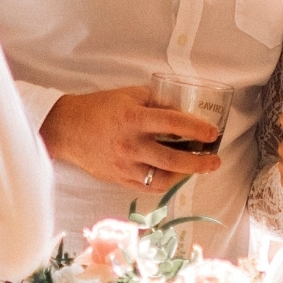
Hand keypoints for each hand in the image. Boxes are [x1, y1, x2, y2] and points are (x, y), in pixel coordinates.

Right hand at [40, 86, 224, 190]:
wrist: (68, 129)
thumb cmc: (98, 109)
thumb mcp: (129, 95)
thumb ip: (157, 102)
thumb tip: (182, 112)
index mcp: (133, 119)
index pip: (173, 124)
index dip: (197, 128)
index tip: (212, 133)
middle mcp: (131, 145)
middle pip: (173, 160)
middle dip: (199, 162)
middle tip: (215, 160)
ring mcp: (125, 165)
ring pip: (163, 178)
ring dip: (185, 175)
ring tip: (197, 168)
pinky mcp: (120, 179)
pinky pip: (149, 187)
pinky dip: (166, 183)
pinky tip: (175, 176)